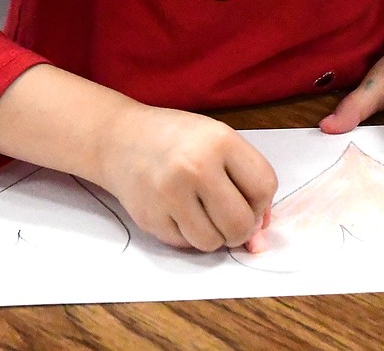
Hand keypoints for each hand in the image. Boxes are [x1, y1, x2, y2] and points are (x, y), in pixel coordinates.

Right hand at [91, 105, 277, 251]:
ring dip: (213, 235)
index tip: (249, 200)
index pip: (264, 187)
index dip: (262, 202)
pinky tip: (178, 211)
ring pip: (213, 242)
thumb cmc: (177, 139)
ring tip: (202, 212)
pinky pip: (185, 245)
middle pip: (240, 223)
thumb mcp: (217, 141)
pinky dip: (187, 235)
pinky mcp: (150, 217)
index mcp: (220, 141)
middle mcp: (196, 166)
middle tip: (228, 217)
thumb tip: (260, 235)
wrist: (120, 138)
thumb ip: (245, 180)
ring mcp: (170, 194)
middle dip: (240, 228)